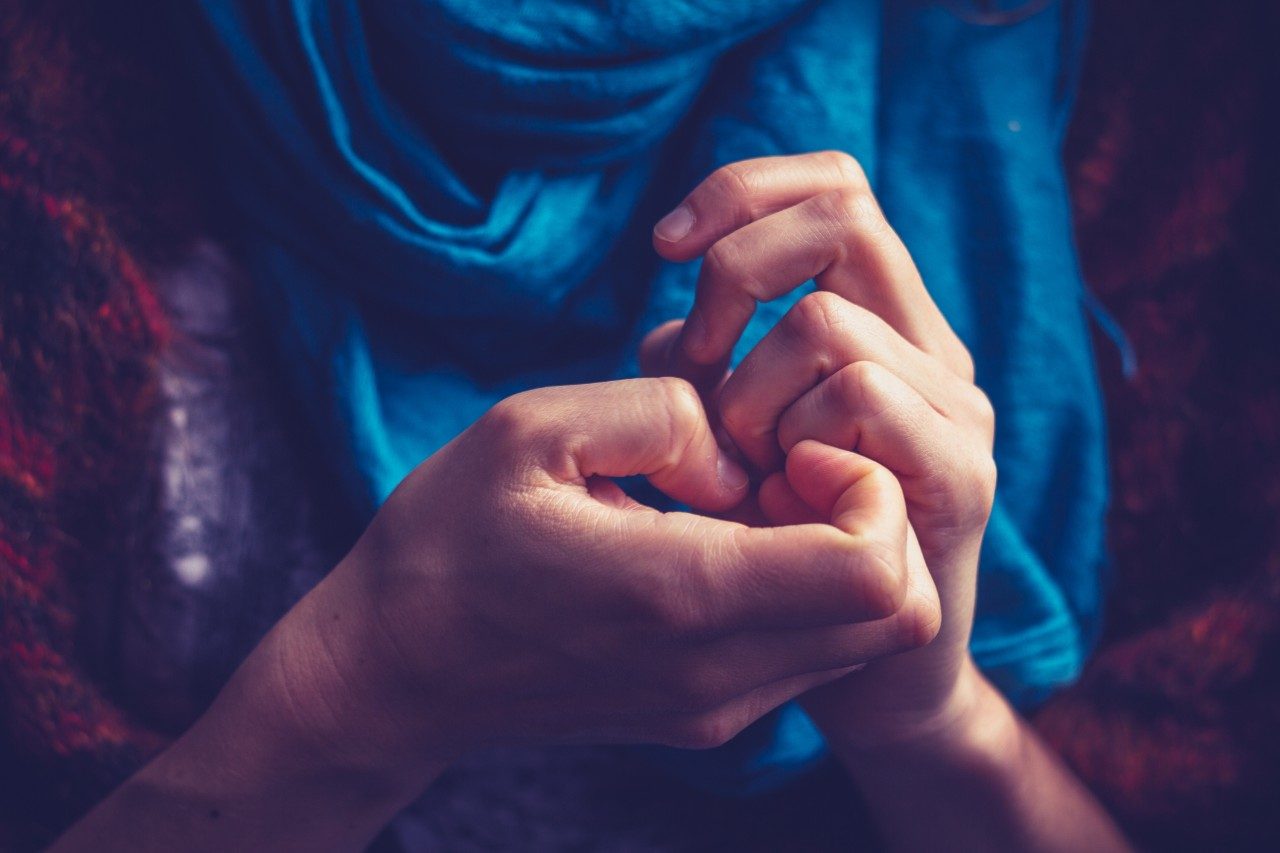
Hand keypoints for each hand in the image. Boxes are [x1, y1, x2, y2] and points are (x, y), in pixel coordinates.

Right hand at [287, 377, 940, 782]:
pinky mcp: (707, 714)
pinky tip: (720, 540)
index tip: (791, 444)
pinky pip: (810, 653)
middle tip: (781, 463)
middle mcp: (717, 672)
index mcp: (679, 595)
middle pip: (894, 612)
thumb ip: (661, 412)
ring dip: (841, 554)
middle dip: (872, 517)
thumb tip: (736, 455)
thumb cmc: (446, 538)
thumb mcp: (532, 428)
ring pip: (864, 638)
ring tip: (746, 499)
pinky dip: (803, 589)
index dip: (868, 487)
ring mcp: (716, 706)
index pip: (875, 571)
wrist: (393, 669)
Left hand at [642, 151, 995, 747]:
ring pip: (829, 322)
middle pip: (841, 217)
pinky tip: (781, 496)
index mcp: (885, 322)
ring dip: (749, 391)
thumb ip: (707, 367)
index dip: (744, 189)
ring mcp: (954, 408)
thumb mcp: (729, 434)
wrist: (864, 672)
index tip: (663, 248)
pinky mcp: (961, 475)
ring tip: (745, 469)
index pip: (835, 184)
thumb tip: (670, 332)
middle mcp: (931, 348)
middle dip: (734, 277)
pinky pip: (860, 397)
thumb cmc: (780, 544)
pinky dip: (792, 438)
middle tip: (697, 363)